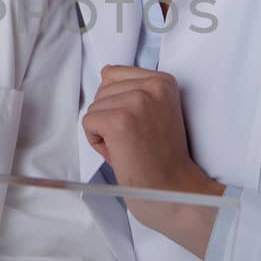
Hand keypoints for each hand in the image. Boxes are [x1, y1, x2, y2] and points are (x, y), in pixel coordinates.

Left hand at [82, 65, 222, 255]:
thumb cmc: (161, 156)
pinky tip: (121, 152)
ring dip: (104, 130)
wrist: (172, 188)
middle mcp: (151, 85)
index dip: (118, 104)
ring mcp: (135, 101)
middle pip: (102, 91)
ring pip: (94, 107)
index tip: (141, 125)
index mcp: (163, 80)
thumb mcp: (155, 111)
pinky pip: (88, 123)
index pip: (114, 74)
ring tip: (129, 146)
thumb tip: (105, 71)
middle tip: (135, 139)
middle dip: (109, 116)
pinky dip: (97, 142)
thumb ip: (133, 89)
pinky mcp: (118, 120)